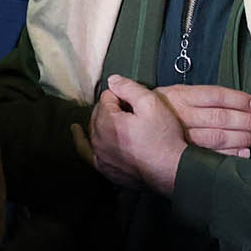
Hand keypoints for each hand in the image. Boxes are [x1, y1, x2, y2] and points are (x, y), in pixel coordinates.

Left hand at [86, 74, 190, 194]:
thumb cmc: (163, 137)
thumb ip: (129, 88)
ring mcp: (100, 156)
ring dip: (99, 121)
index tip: (134, 101)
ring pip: (93, 131)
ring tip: (104, 114)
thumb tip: (112, 80)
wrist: (172, 170)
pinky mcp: (106, 169)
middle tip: (129, 110)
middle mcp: (98, 139)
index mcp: (106, 121)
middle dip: (110, 108)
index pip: (106, 98)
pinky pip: (87, 152)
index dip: (121, 95)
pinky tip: (78, 134)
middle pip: (98, 114)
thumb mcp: (151, 103)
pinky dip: (82, 141)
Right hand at [157, 83, 250, 157]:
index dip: (237, 100)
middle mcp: (182, 114)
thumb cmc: (156, 109)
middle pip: (220, 117)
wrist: (125, 126)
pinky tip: (243, 154)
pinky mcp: (180, 152)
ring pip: (216, 137)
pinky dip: (228, 155)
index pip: (215, 96)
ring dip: (241, 138)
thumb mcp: (172, 94)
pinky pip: (208, 155)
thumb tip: (236, 101)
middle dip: (246, 121)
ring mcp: (181, 135)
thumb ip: (197, 97)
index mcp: (181, 96)